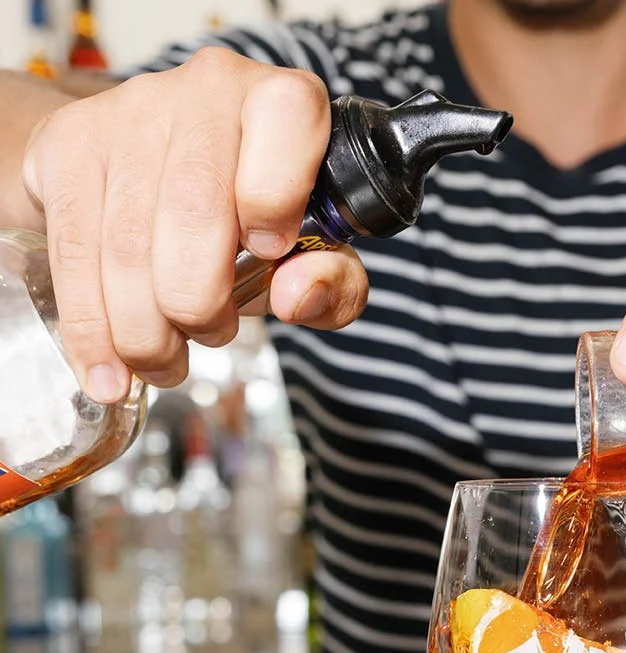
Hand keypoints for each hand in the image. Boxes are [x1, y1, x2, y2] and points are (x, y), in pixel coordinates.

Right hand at [21, 48, 369, 401]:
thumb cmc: (251, 218)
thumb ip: (334, 281)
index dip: (277, 195)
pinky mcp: (70, 144)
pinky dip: (89, 328)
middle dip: (199, 302)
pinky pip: (73, 249)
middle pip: (193, 208)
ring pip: (127, 243)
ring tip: (163, 359)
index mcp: (285, 103)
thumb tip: (298, 296)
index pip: (287, 117)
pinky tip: (107, 369)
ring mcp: (131, 112)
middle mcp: (207, 90)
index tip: (268, 252)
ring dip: (144, 329)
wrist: (156, 176)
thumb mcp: (315, 252)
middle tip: (209, 333)